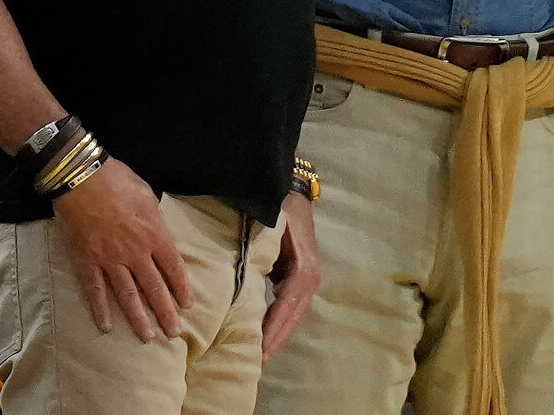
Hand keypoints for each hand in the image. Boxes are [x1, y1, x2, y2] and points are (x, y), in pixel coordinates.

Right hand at [52, 158, 193, 342]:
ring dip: (138, 318)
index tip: (187, 304)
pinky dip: (100, 309)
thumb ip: (154, 218)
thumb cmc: (116, 178)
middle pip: (154, 288)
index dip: (182, 288)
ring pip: (127, 295)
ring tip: (147, 337)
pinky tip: (105, 327)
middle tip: (174, 332)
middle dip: (166, 312)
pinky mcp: (86, 260)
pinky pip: (94, 289)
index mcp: (154, 234)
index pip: (174, 269)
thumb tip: (158, 229)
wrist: (80, 175)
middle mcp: (135, 252)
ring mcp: (110, 259)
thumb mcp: (146, 194)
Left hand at [262, 189, 319, 359]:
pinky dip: (278, 321)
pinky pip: (289, 305)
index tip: (261, 347)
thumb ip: (261, 249)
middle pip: (292, 316)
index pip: (287, 305)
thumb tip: (245, 272)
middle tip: (258, 360)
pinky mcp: (298, 276)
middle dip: (276, 339)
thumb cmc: (277, 207)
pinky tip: (265, 334)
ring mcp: (306, 278)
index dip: (275, 327)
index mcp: (303, 269)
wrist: (292, 192)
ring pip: (292, 314)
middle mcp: (308, 277)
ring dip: (278, 334)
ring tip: (260, 355)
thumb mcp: (270, 225)